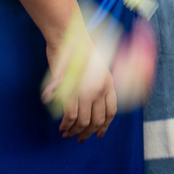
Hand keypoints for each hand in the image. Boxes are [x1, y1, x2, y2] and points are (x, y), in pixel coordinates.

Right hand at [41, 17, 117, 141]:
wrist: (67, 35)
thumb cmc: (77, 48)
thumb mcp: (94, 66)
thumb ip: (94, 84)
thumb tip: (89, 102)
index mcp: (109, 83)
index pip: (111, 111)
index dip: (105, 126)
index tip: (98, 134)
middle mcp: (101, 89)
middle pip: (97, 120)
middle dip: (88, 133)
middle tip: (79, 139)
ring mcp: (86, 90)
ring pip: (83, 122)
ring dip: (74, 131)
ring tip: (67, 134)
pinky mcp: (72, 90)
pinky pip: (70, 115)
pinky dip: (66, 124)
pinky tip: (62, 126)